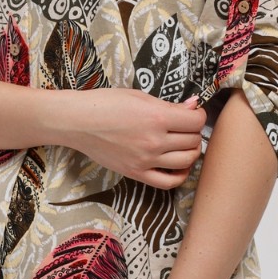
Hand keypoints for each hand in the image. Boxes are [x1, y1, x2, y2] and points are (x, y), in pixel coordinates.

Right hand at [74, 91, 205, 188]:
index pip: (196, 121)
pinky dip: (180, 175)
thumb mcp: (140, 97)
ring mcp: (146, 160)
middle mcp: (154, 141)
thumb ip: (169, 105)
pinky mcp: (136, 173)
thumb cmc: (106, 104)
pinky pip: (168, 182)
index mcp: (157, 117)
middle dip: (194, 132)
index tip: (192, 114)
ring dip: (191, 152)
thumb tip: (193, 106)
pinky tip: (180, 166)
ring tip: (184, 144)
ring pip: (186, 161)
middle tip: (186, 127)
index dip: (198, 116)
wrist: (79, 122)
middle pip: (193, 141)